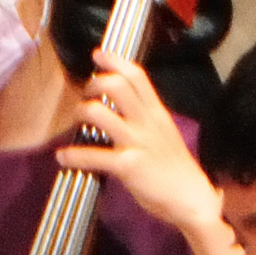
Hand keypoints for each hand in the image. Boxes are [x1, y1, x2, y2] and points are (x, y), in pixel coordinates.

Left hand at [56, 58, 222, 240]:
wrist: (191, 199)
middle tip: (86, 95)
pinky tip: (64, 157)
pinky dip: (72, 155)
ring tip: (76, 121)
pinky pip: (93, 156)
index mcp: (157, 113)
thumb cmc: (174, 167)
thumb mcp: (165, 133)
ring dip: (81, 113)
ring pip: (99, 114)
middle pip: (117, 86)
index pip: (137, 76)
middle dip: (95, 84)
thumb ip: (145, 118)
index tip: (99, 55)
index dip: (115, 61)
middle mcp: (147, 123)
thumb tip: (119, 107)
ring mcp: (137, 143)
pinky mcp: (128, 166)